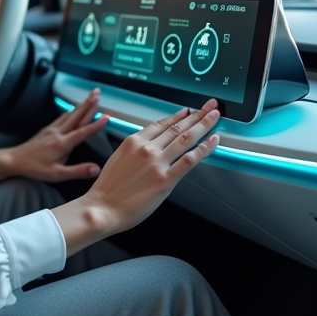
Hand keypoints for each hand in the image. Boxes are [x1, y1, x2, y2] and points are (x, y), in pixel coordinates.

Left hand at [0, 89, 108, 185]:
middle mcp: (58, 133)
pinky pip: (61, 117)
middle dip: (89, 104)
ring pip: (70, 114)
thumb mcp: (57, 174)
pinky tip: (72, 110)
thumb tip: (97, 169)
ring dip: (81, 105)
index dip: (96, 124)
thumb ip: (78, 171)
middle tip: (98, 92)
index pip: (83, 132)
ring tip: (90, 97)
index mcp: (63, 143)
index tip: (108, 115)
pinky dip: (70, 111)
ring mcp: (51, 130)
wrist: (14, 160)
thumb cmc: (35, 168)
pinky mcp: (46, 130)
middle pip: (77, 116)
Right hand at [51, 100, 219, 255]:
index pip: (161, 123)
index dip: (178, 115)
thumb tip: (149, 147)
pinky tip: (213, 141)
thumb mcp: (117, 159)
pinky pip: (189, 160)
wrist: (102, 209)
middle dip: (197, 114)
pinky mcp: (165, 179)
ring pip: (185, 138)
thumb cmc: (107, 189)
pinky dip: (204, 148)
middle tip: (210, 106)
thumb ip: (134, 150)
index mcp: (133, 141)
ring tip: (215, 117)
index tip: (188, 110)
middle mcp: (146, 148)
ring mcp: (156, 163)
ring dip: (203, 125)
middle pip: (177, 127)